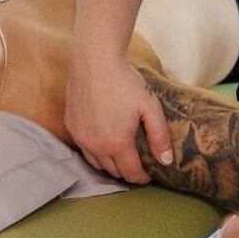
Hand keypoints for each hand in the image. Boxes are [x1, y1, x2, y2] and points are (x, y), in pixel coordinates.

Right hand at [64, 54, 172, 182]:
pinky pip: (85, 149)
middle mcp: (96, 146)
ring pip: (97, 164)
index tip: (151, 171)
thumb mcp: (150, 107)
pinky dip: (96, 151)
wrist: (94, 60)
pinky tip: (105, 140)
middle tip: (139, 162)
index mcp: (117, 143)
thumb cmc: (125, 81)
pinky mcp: (71, 127)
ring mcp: (81, 138)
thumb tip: (166, 161)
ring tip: (123, 154)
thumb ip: (160, 137)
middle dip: (128, 171)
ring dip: (111, 164)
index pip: (131, 174)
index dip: (143, 177)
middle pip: (114, 172)